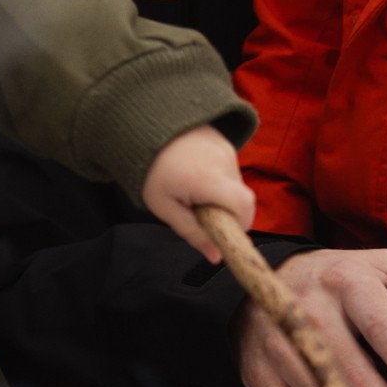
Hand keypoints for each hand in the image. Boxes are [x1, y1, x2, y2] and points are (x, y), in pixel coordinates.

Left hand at [139, 124, 255, 264]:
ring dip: (222, 193)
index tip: (223, 232)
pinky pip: (230, 167)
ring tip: (193, 189)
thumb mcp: (164, 208)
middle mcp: (222, 161)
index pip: (244, 206)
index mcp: (207, 179)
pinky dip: (219, 177)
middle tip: (200, 211)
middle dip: (227, 211)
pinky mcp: (224, 140)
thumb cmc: (150, 171)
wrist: (142, 130)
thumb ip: (192, 233)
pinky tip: (196, 174)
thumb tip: (216, 257)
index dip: (241, 225)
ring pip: (236, 183)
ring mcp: (225, 147)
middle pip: (241, 197)